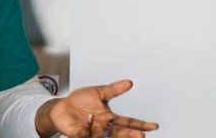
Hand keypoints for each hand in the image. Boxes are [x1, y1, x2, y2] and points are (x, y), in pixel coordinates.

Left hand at [35, 80, 158, 137]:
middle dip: (130, 134)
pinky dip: (88, 126)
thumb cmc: (79, 102)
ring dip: (107, 127)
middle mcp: (102, 127)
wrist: (60, 108)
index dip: (141, 125)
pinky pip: (84, 133)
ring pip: (103, 133)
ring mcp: (91, 132)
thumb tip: (129, 83)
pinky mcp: (78, 134)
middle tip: (141, 135)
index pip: (128, 122)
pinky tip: (90, 118)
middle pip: (120, 133)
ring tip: (109, 118)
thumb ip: (114, 89)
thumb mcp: (98, 93)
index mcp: (109, 118)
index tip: (154, 125)